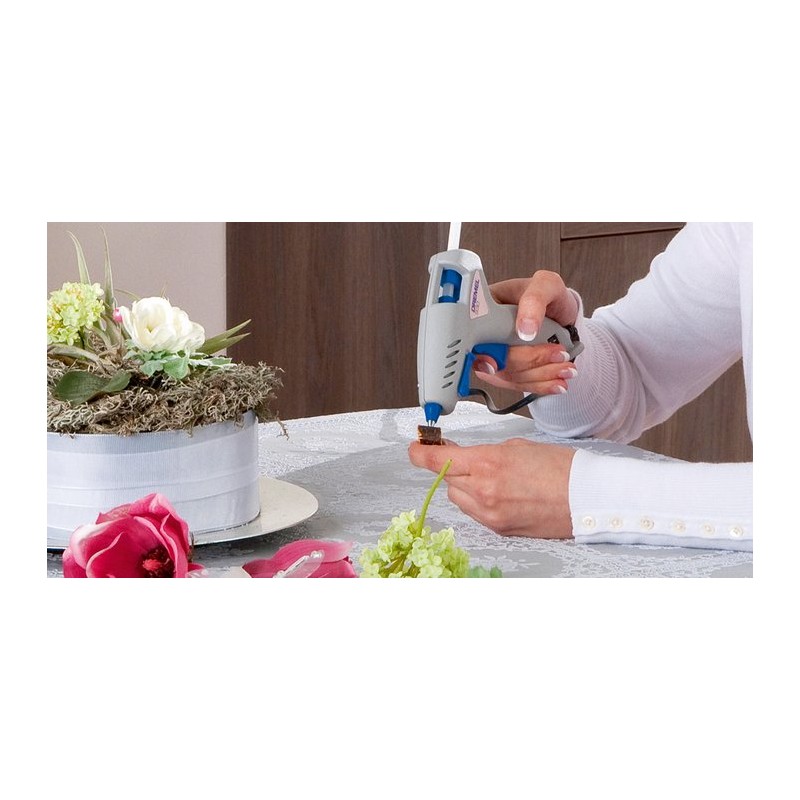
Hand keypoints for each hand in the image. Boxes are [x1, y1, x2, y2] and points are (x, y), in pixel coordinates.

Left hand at [408, 438, 575, 538]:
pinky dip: (479, 502)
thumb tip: (459, 454)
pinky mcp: (498, 529)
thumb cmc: (559, 467)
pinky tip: (502, 493)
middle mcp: (483, 491)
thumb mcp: (516, 447)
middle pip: (445, 479)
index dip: (419, 453)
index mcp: (486, 464)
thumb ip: (482, 452)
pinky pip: (474, 513)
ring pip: (458, 497)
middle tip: (468, 459)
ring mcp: (489, 514)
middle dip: (453, 468)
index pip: (436, 460)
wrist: (586, 497)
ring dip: (465, 486)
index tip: (416, 448)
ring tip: (494, 478)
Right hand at [473, 270, 579, 395]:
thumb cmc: (550, 295)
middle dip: (530, 362)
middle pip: (495, 360)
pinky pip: (518, 385)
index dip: (482, 354)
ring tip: (566, 367)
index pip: (475, 337)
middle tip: (559, 354)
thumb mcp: (547, 285)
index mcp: (482, 310)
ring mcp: (495, 355)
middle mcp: (484, 334)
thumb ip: (534, 300)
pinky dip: (541, 385)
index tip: (495, 364)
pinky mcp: (508, 371)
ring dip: (541, 375)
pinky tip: (556, 382)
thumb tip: (524, 328)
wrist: (563, 313)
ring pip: (509, 376)